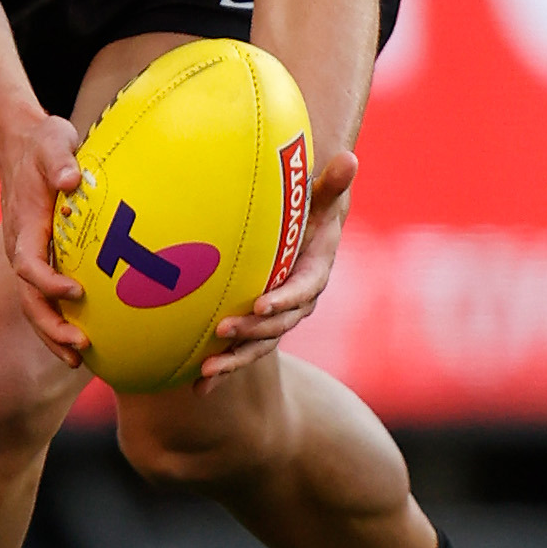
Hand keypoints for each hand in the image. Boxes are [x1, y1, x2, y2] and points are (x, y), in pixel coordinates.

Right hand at [0, 112, 88, 361]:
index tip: (76, 291)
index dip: (48, 282)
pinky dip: (62, 319)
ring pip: (36, 305)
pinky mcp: (44, 259)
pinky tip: (89, 338)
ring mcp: (31, 257)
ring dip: (54, 333)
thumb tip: (71, 180)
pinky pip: (48, 296)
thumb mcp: (52, 141)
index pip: (28, 264)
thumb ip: (59, 160)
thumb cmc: (42, 144)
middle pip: (29, 299)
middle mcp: (23, 248)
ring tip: (80, 359)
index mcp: (25, 226)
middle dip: (50, 327)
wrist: (22, 146)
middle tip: (80, 348)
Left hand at [199, 150, 356, 383]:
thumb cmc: (311, 213)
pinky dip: (222, 372)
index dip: (283, 299)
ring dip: (233, 360)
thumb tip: (350, 158)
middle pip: (276, 325)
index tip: (261, 303)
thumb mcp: (322, 198)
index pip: (301, 291)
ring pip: (257, 346)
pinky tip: (196, 388)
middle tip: (222, 331)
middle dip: (251, 332)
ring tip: (206, 371)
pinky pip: (241, 353)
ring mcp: (275, 320)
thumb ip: (331, 184)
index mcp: (312, 275)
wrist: (304, 237)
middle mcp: (296, 304)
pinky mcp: (256, 328)